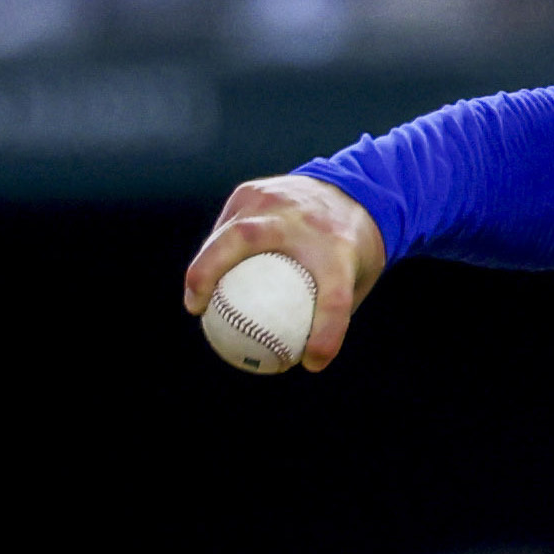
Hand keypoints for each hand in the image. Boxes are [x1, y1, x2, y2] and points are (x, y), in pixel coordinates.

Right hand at [184, 175, 384, 371]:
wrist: (354, 191)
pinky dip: (215, 252)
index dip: (325, 333)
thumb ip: (331, 312)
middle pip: (246, 240)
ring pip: (226, 231)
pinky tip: (207, 276)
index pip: (334, 297)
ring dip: (204, 266)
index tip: (311, 362)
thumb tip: (303, 354)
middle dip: (211, 271)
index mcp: (342, 247)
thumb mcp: (357, 278)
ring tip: (196, 300)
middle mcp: (304, 219)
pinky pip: (227, 226)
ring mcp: (274, 199)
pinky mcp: (253, 192)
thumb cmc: (352, 249)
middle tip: (198, 307)